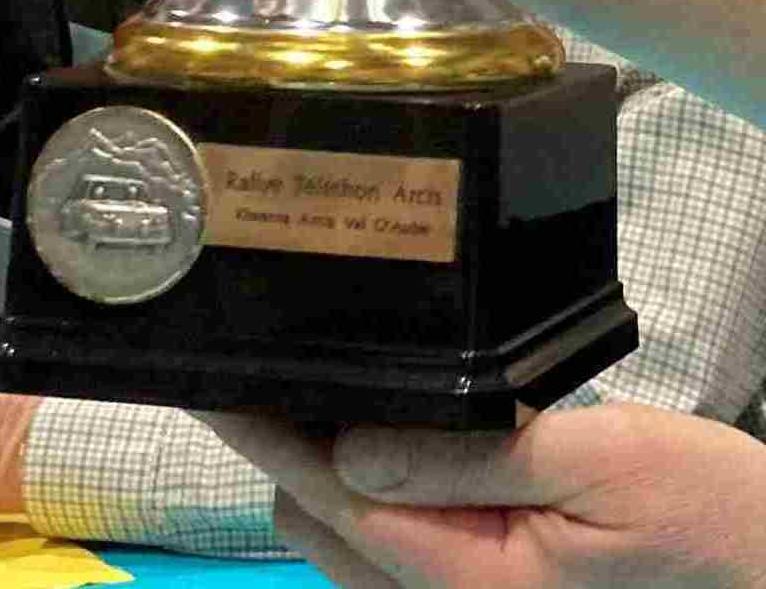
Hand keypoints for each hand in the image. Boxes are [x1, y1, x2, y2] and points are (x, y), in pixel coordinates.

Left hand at [208, 405, 765, 588]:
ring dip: (322, 467)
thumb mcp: (601, 466)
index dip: (265, 431)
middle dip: (286, 444)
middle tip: (289, 356)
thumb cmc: (699, 512)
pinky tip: (394, 436)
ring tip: (334, 385)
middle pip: (315, 524)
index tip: (214, 376)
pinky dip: (367, 491)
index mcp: (470, 579)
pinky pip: (389, 546)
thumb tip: (351, 447)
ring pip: (343, 540)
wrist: (764, 566)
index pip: (330, 496)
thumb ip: (472, 461)